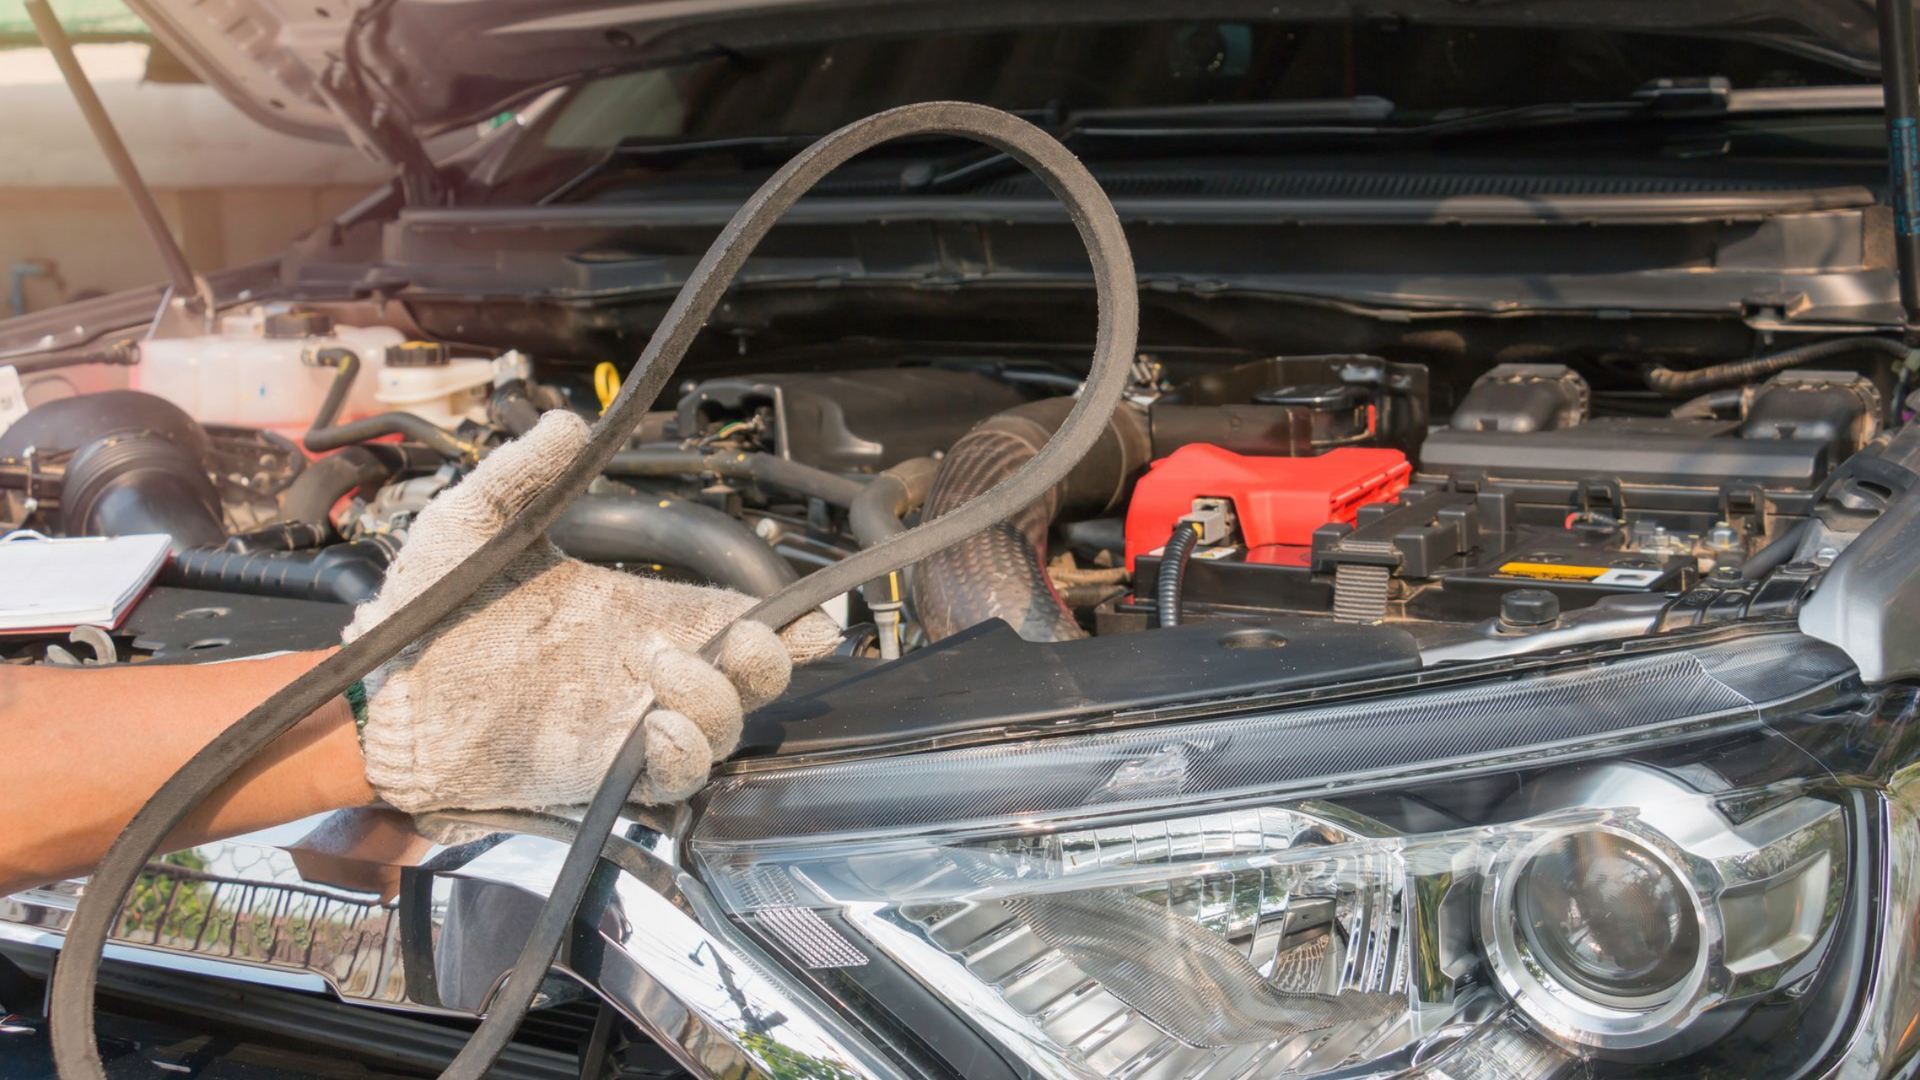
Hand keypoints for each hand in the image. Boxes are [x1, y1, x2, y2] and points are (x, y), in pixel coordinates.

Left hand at [342, 412, 838, 813]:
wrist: (376, 689)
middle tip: (745, 636)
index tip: (818, 616)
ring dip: (715, 697)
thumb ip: (524, 472)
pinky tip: (653, 726)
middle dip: (772, 657)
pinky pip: (672, 778)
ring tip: (658, 667)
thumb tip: (568, 421)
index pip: (733, 619)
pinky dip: (682, 755)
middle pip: (752, 677)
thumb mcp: (476, 521)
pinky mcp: (599, 771)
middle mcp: (643, 670)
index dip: (785, 621)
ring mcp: (625, 723)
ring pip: (723, 727)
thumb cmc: (426, 610)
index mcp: (634, 611)